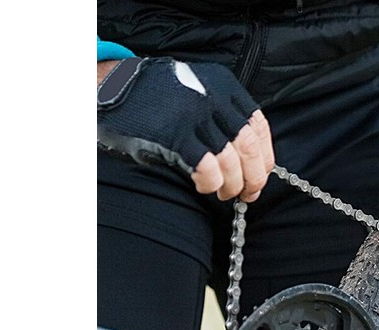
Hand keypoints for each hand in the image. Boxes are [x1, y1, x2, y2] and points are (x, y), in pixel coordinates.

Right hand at [97, 57, 274, 201]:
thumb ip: (225, 116)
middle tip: (247, 193)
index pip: (259, 127)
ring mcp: (193, 115)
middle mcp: (212, 97)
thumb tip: (250, 159)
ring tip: (225, 193)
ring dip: (232, 185)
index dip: (265, 158)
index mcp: (224, 86)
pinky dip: (210, 183)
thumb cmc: (159, 98)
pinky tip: (204, 185)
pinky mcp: (175, 134)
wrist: (113, 87)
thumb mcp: (200, 93)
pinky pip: (206, 168)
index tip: (260, 177)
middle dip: (253, 178)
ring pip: (230, 161)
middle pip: (249, 147)